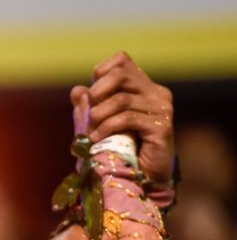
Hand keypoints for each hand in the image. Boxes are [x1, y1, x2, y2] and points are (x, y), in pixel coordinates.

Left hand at [70, 52, 174, 184]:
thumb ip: (89, 107)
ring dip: (98, 116)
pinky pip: (128, 118)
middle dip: (97, 92)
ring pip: (122, 99)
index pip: (121, 60)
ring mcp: (162, 108)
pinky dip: (107, 128)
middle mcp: (156, 92)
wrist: (141, 178)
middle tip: (89, 114)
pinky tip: (97, 139)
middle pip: (120, 74)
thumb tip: (76, 90)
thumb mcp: (98, 124)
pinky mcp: (162, 126)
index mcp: (142, 87)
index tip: (91, 95)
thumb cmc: (119, 150)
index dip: (101, 72)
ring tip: (90, 132)